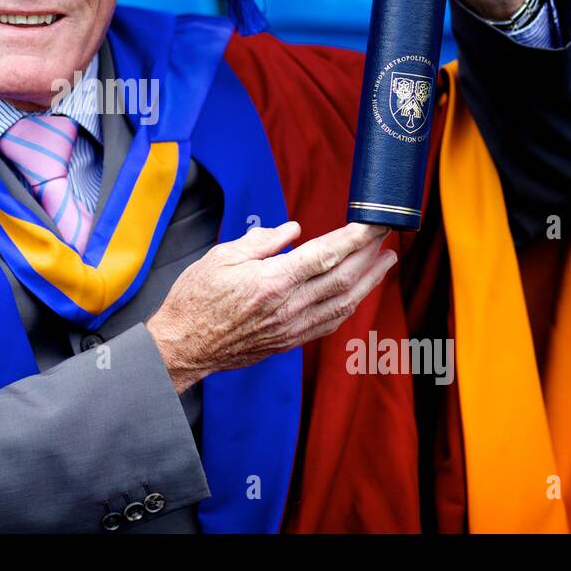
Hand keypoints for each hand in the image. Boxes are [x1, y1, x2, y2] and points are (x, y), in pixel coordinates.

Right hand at [144, 221, 396, 393]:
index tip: (373, 224)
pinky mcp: (289, 341)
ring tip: (385, 263)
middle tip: (387, 236)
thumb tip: (294, 230)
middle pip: (343, 278)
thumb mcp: (222, 257)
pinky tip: (358, 294)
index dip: (355, 238)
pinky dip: (350, 306)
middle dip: (369, 255)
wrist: (183, 346)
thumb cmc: (196, 299)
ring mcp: (291, 327)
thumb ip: (262, 242)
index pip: (326, 254)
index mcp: (272, 281)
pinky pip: (329, 323)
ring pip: (343, 303)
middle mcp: (289, 306)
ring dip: (369, 281)